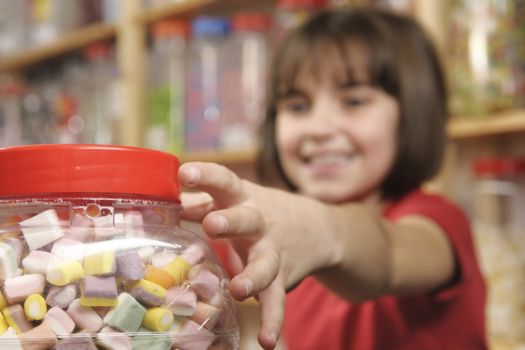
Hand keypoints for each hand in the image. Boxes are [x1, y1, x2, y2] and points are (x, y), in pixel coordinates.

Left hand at [178, 162, 339, 348]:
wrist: (316, 228)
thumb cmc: (260, 212)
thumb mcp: (236, 201)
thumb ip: (201, 202)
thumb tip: (165, 201)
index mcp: (243, 199)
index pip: (225, 181)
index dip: (206, 175)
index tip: (185, 172)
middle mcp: (259, 222)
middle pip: (247, 219)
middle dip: (230, 221)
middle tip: (212, 224)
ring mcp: (273, 250)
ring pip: (265, 263)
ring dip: (253, 276)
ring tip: (239, 289)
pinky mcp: (282, 276)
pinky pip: (277, 300)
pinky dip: (272, 320)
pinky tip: (266, 341)